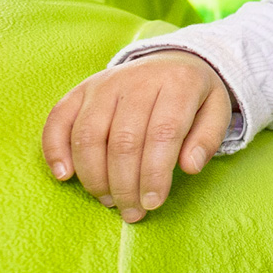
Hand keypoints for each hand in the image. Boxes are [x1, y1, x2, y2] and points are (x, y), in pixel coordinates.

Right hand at [41, 48, 232, 223]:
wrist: (170, 59)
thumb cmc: (193, 96)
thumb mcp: (217, 110)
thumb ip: (208, 139)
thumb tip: (190, 167)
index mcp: (178, 84)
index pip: (162, 134)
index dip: (155, 174)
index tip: (153, 203)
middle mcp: (137, 80)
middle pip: (123, 141)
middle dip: (125, 185)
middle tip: (132, 213)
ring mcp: (105, 83)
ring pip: (89, 135)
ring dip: (94, 177)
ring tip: (109, 201)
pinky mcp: (81, 89)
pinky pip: (58, 119)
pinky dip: (55, 149)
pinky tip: (65, 176)